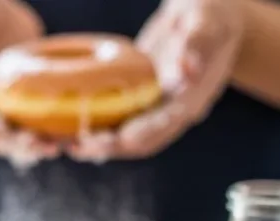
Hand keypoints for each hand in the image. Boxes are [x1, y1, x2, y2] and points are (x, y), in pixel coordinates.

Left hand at [69, 0, 244, 161]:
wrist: (208, 16)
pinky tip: (73, 129)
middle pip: (140, 143)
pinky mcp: (142, 104)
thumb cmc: (210, 12)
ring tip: (69, 145)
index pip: (162, 127)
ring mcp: (158, 110)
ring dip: (100, 146)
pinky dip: (99, 129)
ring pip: (127, 139)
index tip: (112, 138)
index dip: (137, 136)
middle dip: (110, 148)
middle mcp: (174, 113)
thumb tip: (185, 71)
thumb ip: (198, 44)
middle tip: (78, 147)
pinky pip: (120, 123)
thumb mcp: (207, 20)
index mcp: (192, 100)